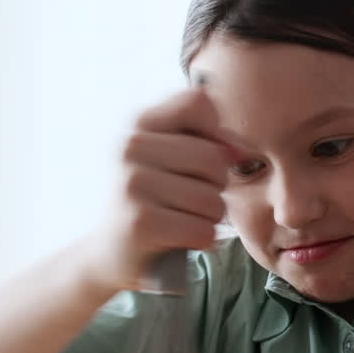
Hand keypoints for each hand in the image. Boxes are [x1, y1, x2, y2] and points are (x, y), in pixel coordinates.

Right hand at [81, 88, 241, 293]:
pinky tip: (179, 237)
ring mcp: (133, 184)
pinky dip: (201, 238)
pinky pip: (203, 229)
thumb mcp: (174, 158)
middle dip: (215, 184)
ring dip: (209, 216)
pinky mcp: (140, 223)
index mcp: (141, 123)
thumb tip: (241, 152)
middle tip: (190, 197)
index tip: (201, 158)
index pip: (197, 102)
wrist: (112, 250)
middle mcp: (131, 147)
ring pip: (213, 199)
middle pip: (213, 157)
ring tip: (182, 217)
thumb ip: (210, 141)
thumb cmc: (158, 199)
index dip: (215, 132)